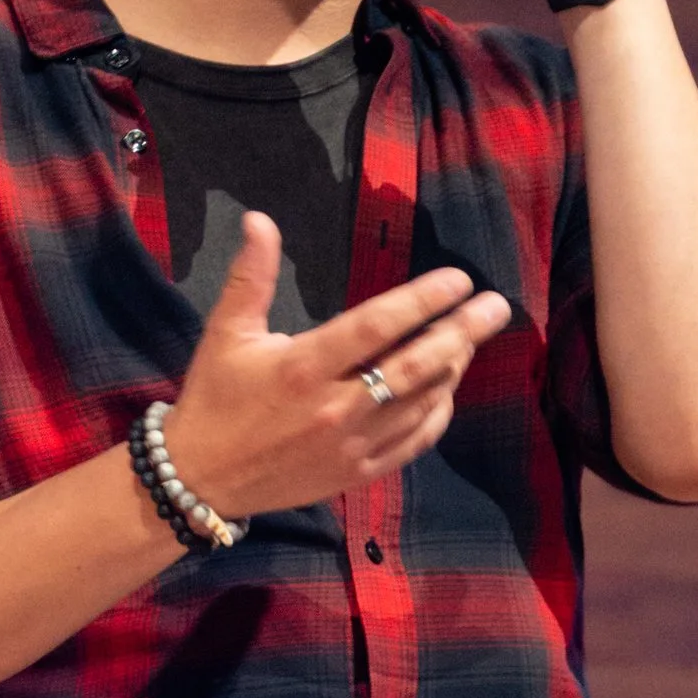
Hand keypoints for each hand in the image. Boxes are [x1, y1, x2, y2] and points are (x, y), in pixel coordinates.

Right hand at [160, 216, 509, 520]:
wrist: (202, 479)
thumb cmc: (215, 399)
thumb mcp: (226, 333)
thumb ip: (251, 277)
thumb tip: (259, 219)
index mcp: (304, 366)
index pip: (378, 326)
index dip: (423, 301)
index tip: (457, 280)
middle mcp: (336, 406)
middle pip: (416, 365)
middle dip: (462, 331)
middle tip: (496, 306)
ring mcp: (352, 444)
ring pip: (422, 403)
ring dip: (453, 368)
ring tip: (474, 337)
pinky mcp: (358, 473)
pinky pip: (413, 442)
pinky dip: (437, 414)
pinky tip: (448, 390)